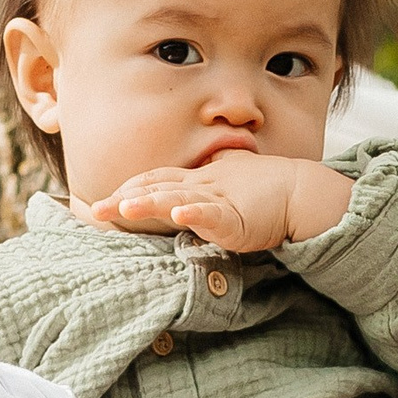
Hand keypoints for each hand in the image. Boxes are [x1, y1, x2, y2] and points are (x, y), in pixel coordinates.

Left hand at [84, 155, 352, 251]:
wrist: (301, 191)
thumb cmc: (267, 188)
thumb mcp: (226, 187)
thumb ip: (203, 191)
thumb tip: (188, 198)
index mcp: (197, 181)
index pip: (155, 181)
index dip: (129, 188)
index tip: (104, 200)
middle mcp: (202, 187)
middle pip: (156, 189)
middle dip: (124, 199)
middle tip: (95, 209)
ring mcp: (218, 200)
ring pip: (178, 198)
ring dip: (149, 202)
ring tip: (124, 208)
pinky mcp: (237, 217)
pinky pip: (213, 214)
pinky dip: (195, 212)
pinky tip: (178, 213)